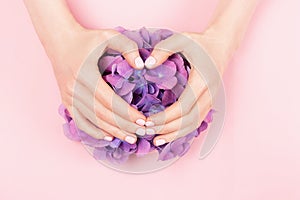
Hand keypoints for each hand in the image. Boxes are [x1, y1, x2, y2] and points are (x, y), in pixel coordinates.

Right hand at [49, 27, 146, 143]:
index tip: (142, 120)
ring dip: (112, 131)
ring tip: (130, 138)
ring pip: (92, 120)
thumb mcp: (108, 36)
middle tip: (141, 132)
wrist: (60, 42)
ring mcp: (68, 97)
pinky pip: (80, 121)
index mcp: (85, 74)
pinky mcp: (66, 101)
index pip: (109, 100)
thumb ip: (127, 47)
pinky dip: (94, 131)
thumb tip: (141, 65)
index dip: (126, 113)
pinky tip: (108, 137)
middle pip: (102, 114)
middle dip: (123, 126)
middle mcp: (74, 89)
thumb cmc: (87, 40)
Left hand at [143, 29, 228, 145]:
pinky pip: (197, 121)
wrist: (221, 46)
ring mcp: (211, 99)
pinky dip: (183, 131)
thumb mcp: (182, 39)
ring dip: (175, 134)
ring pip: (194, 124)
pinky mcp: (209, 102)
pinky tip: (170, 134)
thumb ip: (163, 50)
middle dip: (167, 128)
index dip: (166, 117)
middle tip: (147, 131)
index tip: (148, 121)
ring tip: (157, 140)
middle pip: (189, 120)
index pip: (184, 107)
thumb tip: (146, 65)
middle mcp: (209, 93)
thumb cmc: (200, 43)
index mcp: (202, 80)